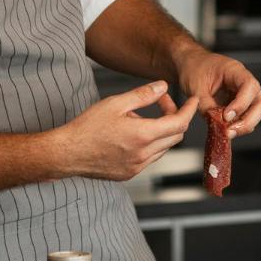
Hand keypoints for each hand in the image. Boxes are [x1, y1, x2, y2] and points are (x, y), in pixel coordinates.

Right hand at [59, 81, 198, 180]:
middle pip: (175, 136)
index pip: (179, 123)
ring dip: (162, 131)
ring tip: (140, 117)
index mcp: (142, 135)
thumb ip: (143, 95)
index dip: (190, 110)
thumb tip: (163, 86)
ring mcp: (137, 167)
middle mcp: (143, 154)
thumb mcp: (116, 103)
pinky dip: (151, 143)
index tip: (193, 100)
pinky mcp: (130, 173)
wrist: (67, 153)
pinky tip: (133, 133)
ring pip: (164, 147)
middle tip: (161, 102)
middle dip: (175, 116)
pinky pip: (151, 157)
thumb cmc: (87, 127)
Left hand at [174, 48, 260, 137]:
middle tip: (230, 130)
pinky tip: (226, 129)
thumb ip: (206, 105)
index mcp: (234, 70)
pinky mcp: (238, 102)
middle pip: (260, 102)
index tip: (227, 115)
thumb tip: (216, 123)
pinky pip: (245, 115)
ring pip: (256, 111)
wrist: (189, 64)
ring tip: (227, 132)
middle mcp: (243, 82)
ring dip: (245, 124)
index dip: (242, 103)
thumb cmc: (193, 68)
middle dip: (249, 120)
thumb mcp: (195, 87)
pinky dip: (238, 125)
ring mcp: (243, 93)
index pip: (249, 86)